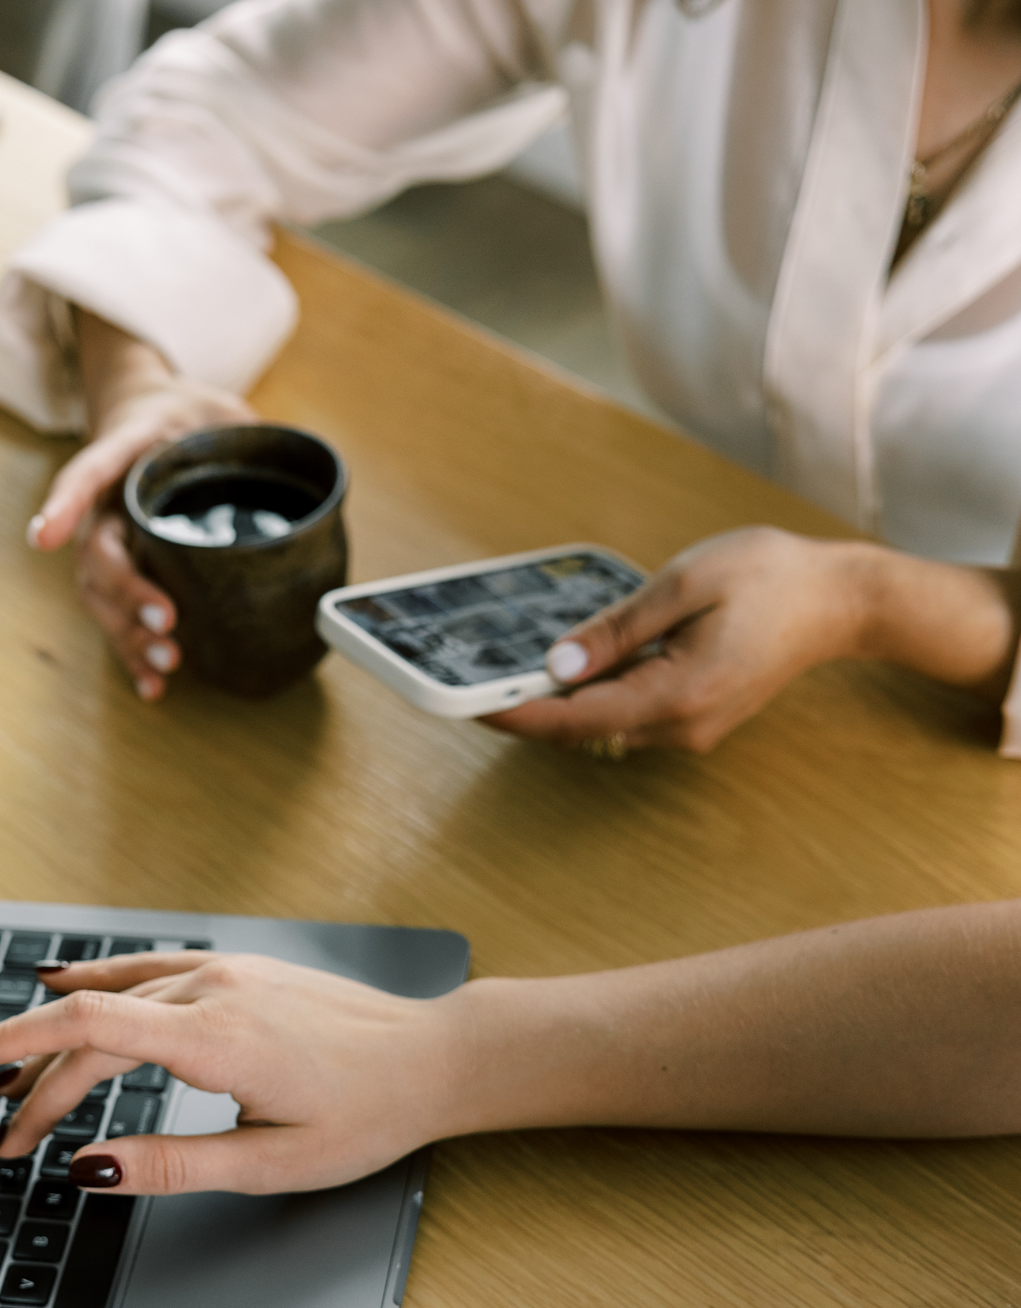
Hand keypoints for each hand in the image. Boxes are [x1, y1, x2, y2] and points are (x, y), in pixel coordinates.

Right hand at [0, 949, 463, 1194]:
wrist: (434, 1058)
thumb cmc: (366, 1116)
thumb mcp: (270, 1164)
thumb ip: (171, 1166)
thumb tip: (88, 1169)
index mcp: (215, 1040)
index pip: (88, 1028)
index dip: (21, 1047)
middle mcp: (212, 991)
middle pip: (93, 1025)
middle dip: (39, 1082)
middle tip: (8, 1136)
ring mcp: (224, 971)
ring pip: (115, 995)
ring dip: (60, 1035)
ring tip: (16, 1076)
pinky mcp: (237, 969)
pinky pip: (148, 968)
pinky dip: (97, 981)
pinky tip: (62, 982)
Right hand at [28, 313, 252, 699]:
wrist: (148, 414)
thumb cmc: (187, 415)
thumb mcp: (223, 409)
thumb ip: (253, 434)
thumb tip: (315, 477)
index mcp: (124, 450)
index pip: (87, 472)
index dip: (66, 505)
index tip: (45, 539)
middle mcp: (105, 501)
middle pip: (98, 552)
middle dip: (126, 591)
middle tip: (164, 618)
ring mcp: (109, 539)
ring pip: (100, 595)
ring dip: (128, 634)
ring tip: (166, 663)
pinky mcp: (122, 572)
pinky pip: (115, 617)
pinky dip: (132, 654)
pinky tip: (153, 686)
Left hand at [488, 528, 877, 754]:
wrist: (840, 599)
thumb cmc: (771, 577)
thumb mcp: (684, 584)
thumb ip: (617, 629)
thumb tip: (557, 663)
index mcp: (676, 695)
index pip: (574, 718)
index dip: (516, 712)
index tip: (468, 703)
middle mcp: (681, 727)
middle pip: (581, 731)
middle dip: (528, 709)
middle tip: (472, 682)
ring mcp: (690, 731)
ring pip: (603, 728)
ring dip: (560, 704)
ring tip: (511, 671)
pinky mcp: (695, 720)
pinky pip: (628, 717)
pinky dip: (594, 697)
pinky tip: (574, 666)